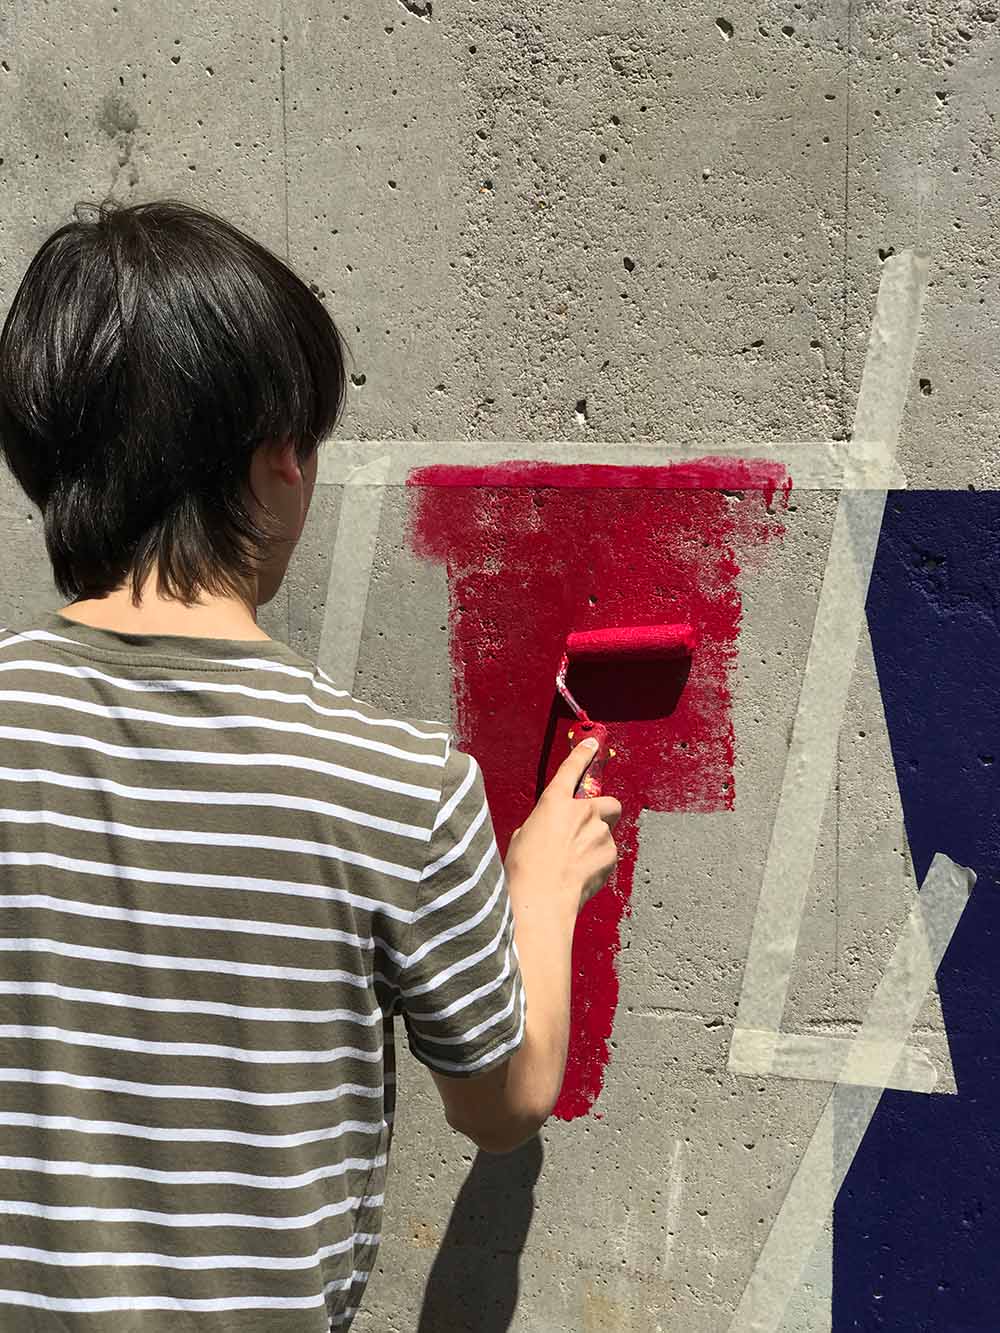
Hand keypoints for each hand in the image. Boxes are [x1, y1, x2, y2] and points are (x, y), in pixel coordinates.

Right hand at [506, 738, 621, 912]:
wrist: (541, 898)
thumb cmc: (525, 869)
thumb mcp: (524, 836)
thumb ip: (544, 824)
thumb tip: (553, 830)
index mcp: (554, 802)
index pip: (571, 769)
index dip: (582, 754)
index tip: (592, 743)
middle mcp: (582, 812)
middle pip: (608, 802)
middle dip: (603, 813)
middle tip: (588, 829)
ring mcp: (600, 833)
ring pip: (606, 833)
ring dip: (595, 844)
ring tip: (574, 864)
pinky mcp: (610, 855)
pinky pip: (608, 855)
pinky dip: (598, 863)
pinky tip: (581, 875)